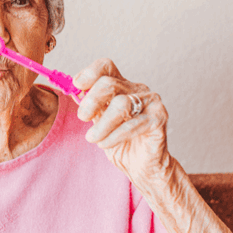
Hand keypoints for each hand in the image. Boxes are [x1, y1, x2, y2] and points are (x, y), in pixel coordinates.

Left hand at [73, 58, 171, 188]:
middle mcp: (138, 90)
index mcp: (122, 86)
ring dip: (102, 124)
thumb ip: (91, 106)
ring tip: (93, 138)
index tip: (77, 86)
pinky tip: (105, 144)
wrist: (141, 166)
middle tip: (82, 117)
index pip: (106, 66)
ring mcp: (151, 103)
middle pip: (109, 83)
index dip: (89, 73)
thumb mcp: (99, 122)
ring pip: (121, 104)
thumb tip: (73, 92)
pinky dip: (114, 136)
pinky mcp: (159, 119)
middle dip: (91, 101)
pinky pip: (133, 125)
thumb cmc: (121, 143)